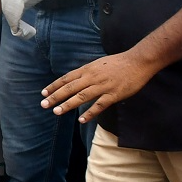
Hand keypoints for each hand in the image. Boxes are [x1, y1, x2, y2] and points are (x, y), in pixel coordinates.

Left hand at [41, 51, 157, 123]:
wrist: (138, 61)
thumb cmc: (119, 63)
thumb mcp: (98, 63)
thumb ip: (87, 72)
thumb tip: (75, 80)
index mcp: (87, 69)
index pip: (66, 78)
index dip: (54, 86)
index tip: (43, 93)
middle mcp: (92, 77)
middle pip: (70, 88)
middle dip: (55, 96)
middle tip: (43, 104)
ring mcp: (103, 86)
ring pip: (81, 96)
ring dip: (68, 105)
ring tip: (56, 112)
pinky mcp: (114, 94)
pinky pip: (100, 105)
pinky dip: (90, 113)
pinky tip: (81, 119)